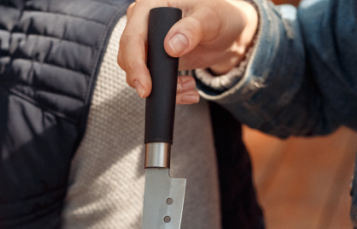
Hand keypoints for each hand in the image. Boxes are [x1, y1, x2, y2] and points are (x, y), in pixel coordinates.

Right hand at [118, 0, 258, 103]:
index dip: (135, 63)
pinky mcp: (154, 58)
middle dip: (147, 80)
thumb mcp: (212, 18)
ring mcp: (147, 41)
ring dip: (160, 86)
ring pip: (137, 71)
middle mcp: (143, 22)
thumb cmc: (222, 15)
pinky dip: (167, 90)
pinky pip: (150, 79)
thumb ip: (193, 28)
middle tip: (174, 91)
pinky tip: (188, 90)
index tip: (146, 87)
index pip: (132, 37)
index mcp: (151, 5)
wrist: (228, 32)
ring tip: (189, 87)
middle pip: (128, 56)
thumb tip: (170, 46)